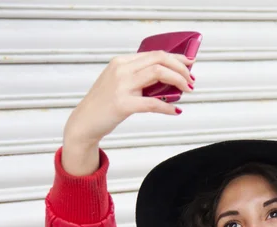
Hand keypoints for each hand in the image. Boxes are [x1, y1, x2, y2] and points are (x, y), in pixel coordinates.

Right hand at [62, 51, 194, 174]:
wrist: (84, 122)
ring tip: (187, 90)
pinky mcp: (123, 104)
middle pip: (160, 59)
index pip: (155, 53)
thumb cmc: (104, 105)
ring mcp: (121, 86)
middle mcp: (121, 69)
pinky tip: (175, 111)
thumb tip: (168, 79)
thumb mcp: (119, 83)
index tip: (189, 64)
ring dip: (179, 81)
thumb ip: (139, 77)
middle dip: (181, 68)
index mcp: (121, 62)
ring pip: (159, 73)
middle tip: (191, 80)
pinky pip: (153, 103)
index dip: (176, 58)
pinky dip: (168, 107)